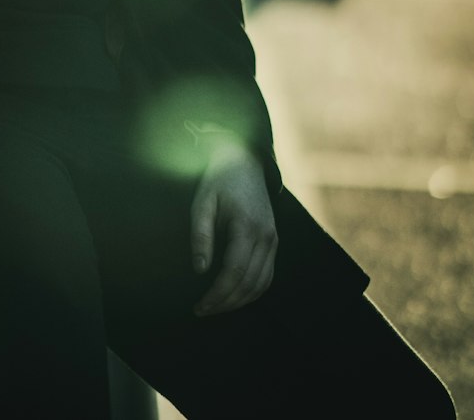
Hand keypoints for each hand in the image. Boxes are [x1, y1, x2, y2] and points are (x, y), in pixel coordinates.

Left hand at [190, 139, 276, 316]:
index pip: (235, 272)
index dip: (217, 294)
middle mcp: (266, 236)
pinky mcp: (274, 242)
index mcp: (247, 226)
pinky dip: (253, 292)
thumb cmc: (218, 181)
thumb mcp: (202, 202)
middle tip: (202, 311)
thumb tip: (200, 270)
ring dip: (239, 301)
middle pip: (249, 283)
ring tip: (215, 308)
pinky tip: (235, 297)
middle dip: (225, 303)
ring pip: (261, 284)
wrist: (244, 161)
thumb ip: (201, 235)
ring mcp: (273, 240)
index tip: (199, 306)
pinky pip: (267, 276)